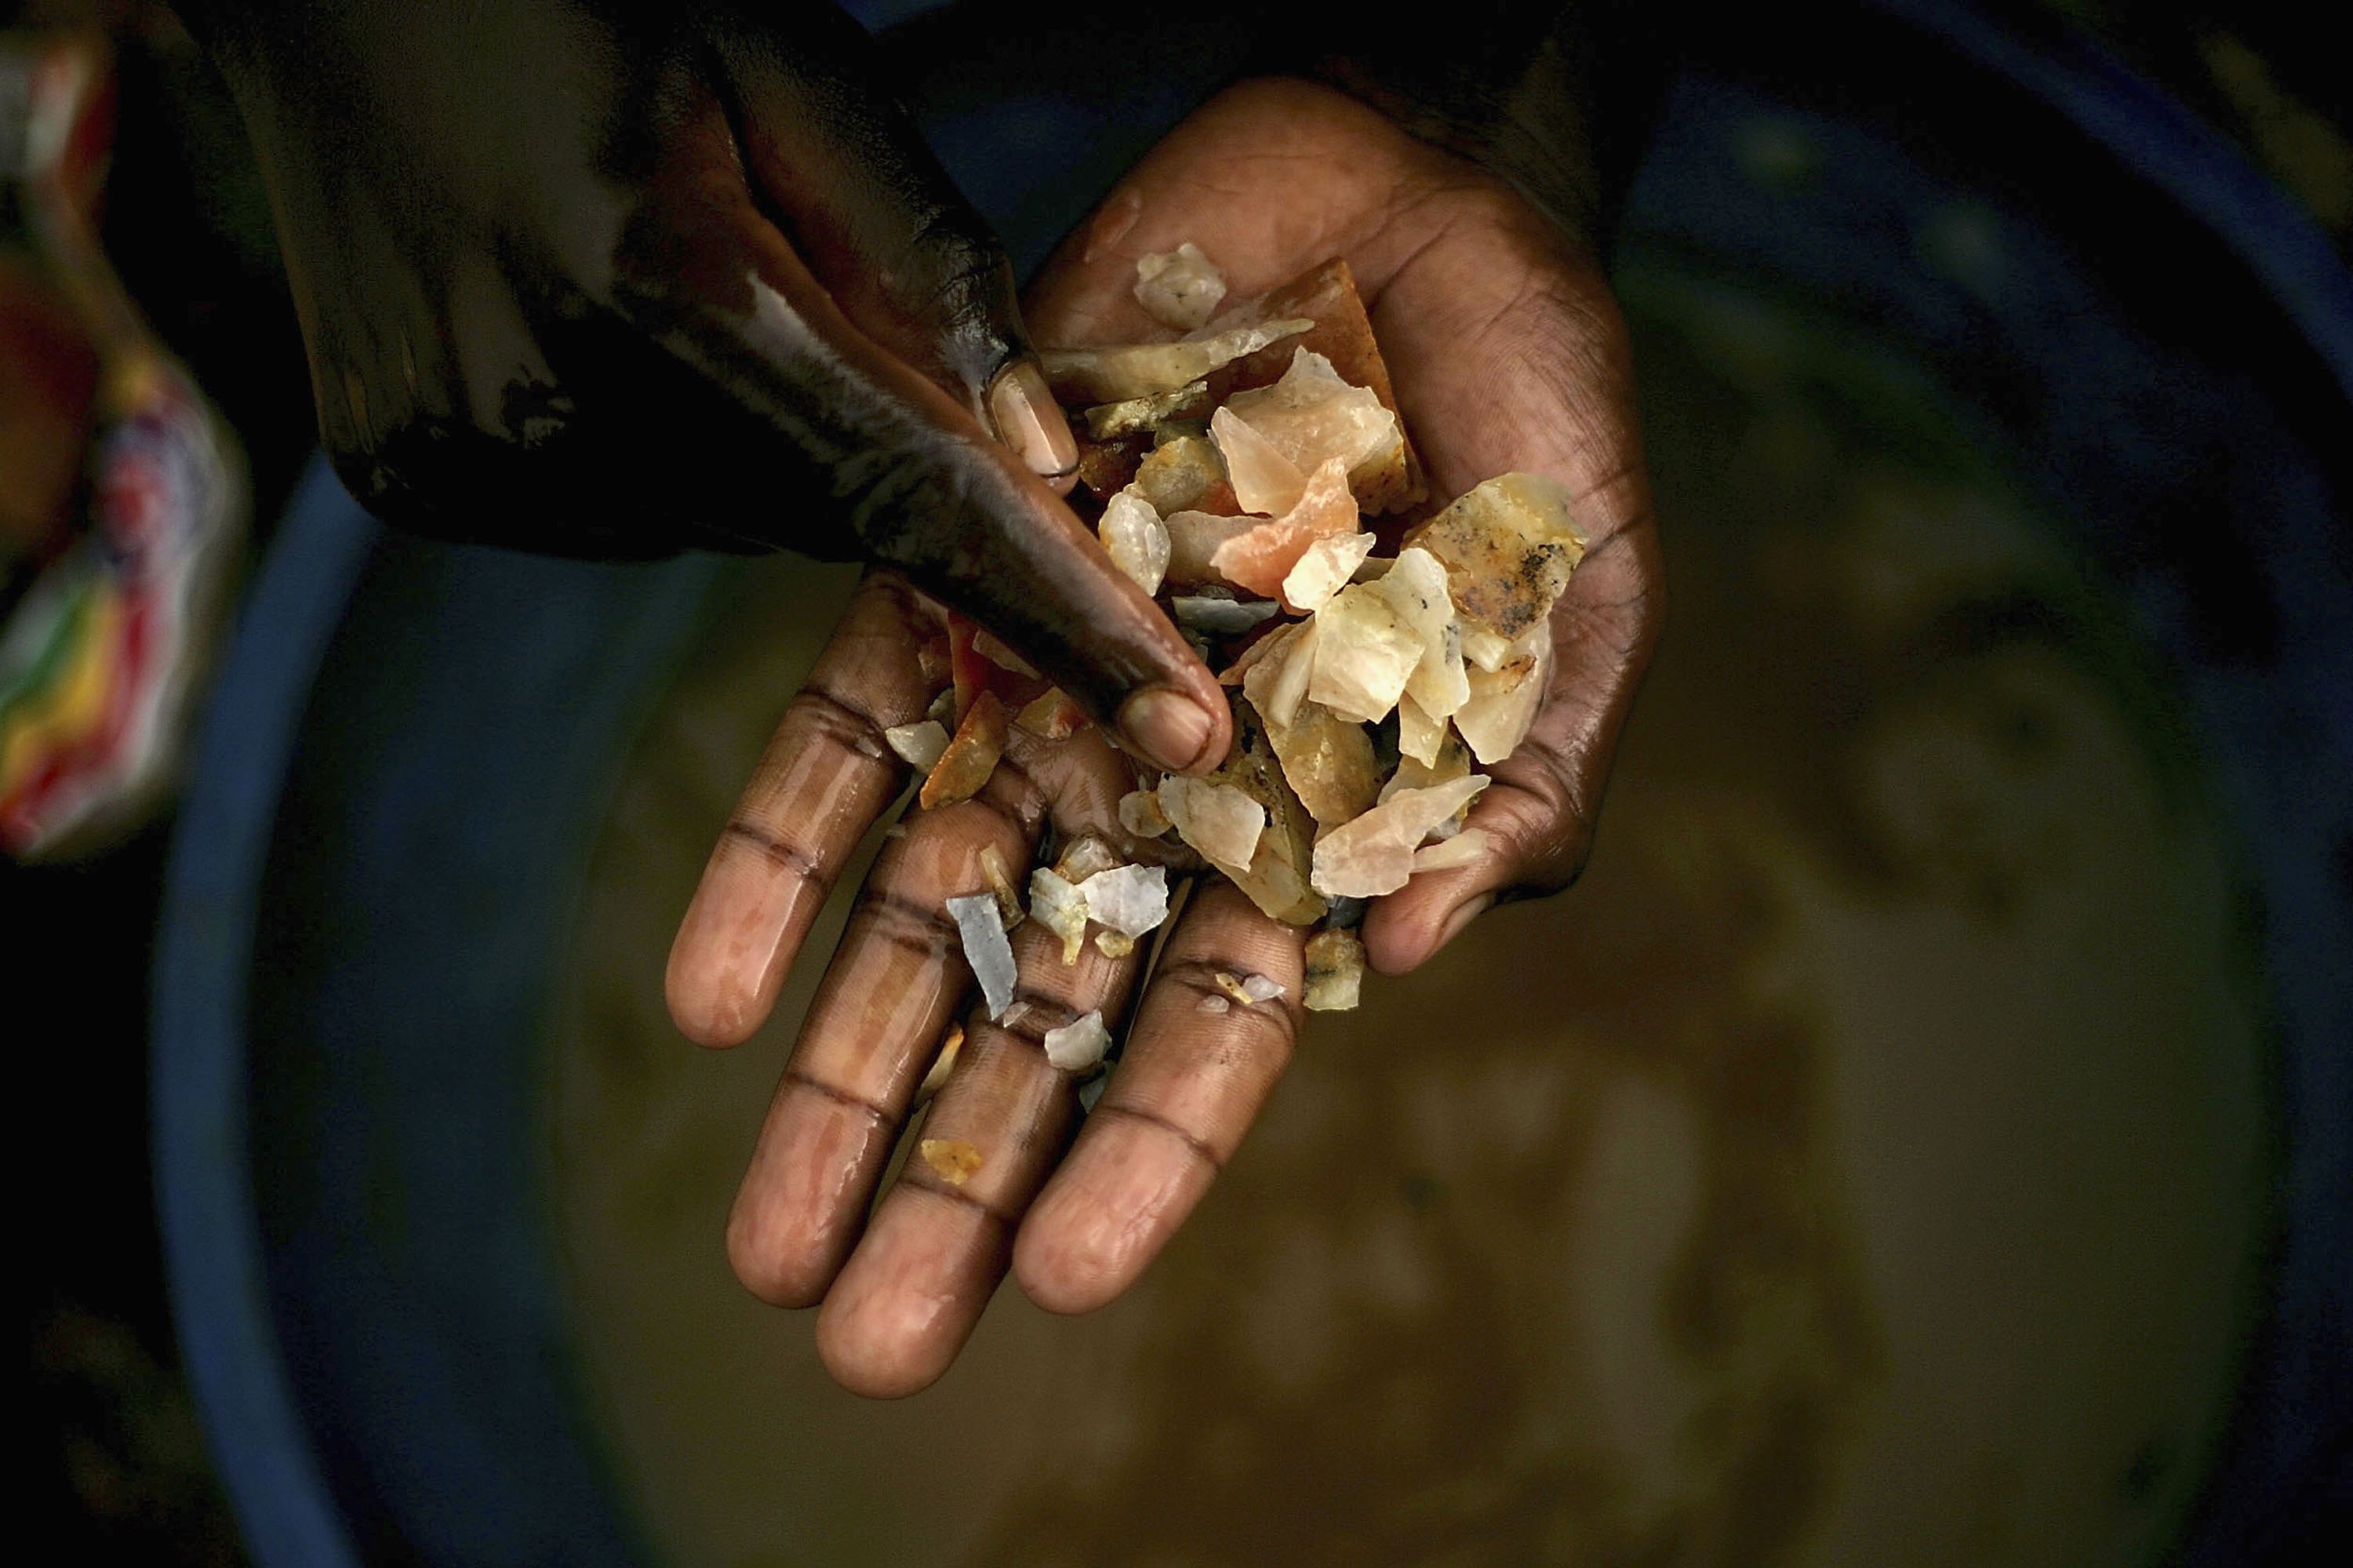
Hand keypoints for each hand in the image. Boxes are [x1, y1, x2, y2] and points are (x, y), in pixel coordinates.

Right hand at [183, 0, 1226, 766]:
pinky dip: (667, 449)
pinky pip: (623, 509)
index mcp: (664, 294)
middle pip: (822, 518)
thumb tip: (1039, 460)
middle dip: (882, 450)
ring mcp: (473, 457)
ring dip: (766, 442)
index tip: (1177, 719)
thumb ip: (927, 271)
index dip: (1059, 617)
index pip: (912, 504)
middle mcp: (555, 408)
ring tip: (689, 282)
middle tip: (832, 309)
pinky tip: (613, 322)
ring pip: (725, 521)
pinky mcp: (416, 475)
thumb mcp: (800, 73)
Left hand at [670, 78, 1661, 1396]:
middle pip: (1047, 1009)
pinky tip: (709, 1006)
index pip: (1216, 1026)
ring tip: (769, 1241)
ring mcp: (1050, 684)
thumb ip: (1514, 785)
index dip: (1146, 1156)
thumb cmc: (1523, 413)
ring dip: (849, 1071)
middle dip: (961, 1170)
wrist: (1408, 196)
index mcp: (1305, 822)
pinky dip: (776, 859)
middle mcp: (1160, 784)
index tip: (1059, 1284)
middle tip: (871, 1337)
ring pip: (928, 907)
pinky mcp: (958, 571)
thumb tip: (1406, 953)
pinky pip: (844, 729)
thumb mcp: (1574, 614)